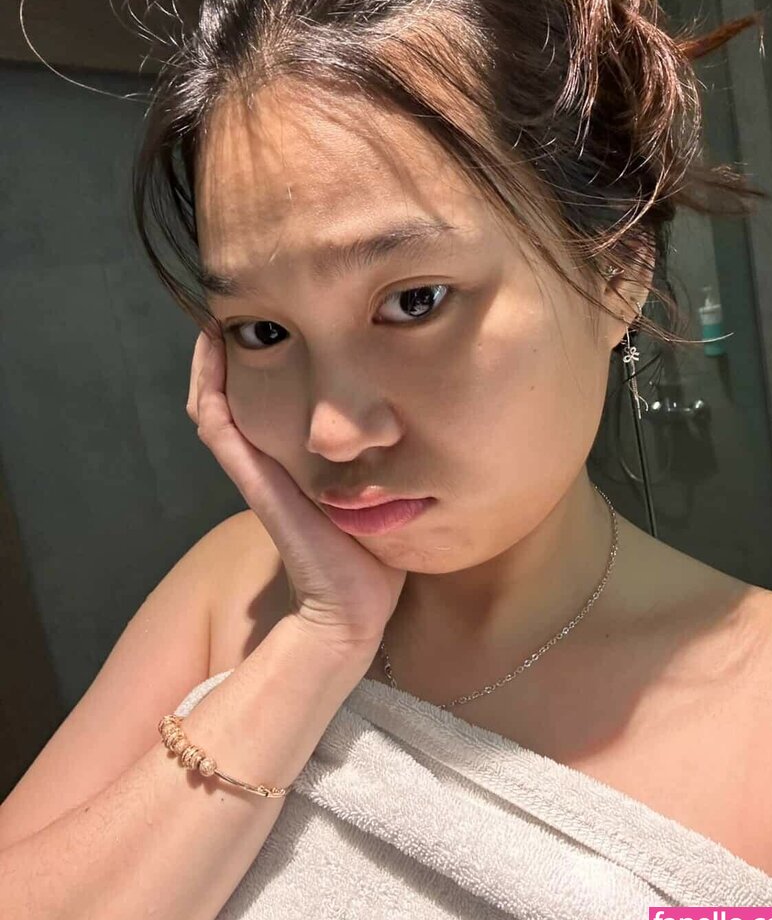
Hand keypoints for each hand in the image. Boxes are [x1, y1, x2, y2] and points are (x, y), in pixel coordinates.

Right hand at [186, 327, 407, 653]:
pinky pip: (219, 427)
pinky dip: (211, 388)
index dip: (250, 366)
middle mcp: (265, 464)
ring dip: (207, 365)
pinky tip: (215, 352)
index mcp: (289, 466)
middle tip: (230, 311)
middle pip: (224, 400)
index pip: (255, 406)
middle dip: (222, 357)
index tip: (263, 323)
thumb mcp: (377, 492)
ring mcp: (255, 472)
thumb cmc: (371, 555)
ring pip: (212, 407)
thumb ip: (381, 462)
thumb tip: (415, 424)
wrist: (355, 607)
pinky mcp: (255, 483)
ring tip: (215, 321)